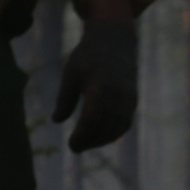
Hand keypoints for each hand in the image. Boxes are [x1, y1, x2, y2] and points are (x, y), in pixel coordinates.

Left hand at [53, 15, 137, 152]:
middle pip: (105, 126)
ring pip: (117, 128)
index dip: (82, 135)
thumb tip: (56, 120)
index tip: (71, 145)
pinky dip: (113, 134)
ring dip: (101, 140)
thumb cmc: (88, 56)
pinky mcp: (133, 99)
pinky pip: (125, 123)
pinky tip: (99, 138)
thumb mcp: (70, 73)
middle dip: (90, 141)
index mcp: (100, 86)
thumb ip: (65, 98)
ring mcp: (128, 97)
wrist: (115, 41)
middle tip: (75, 148)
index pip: (92, 119)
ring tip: (85, 144)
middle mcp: (117, 94)